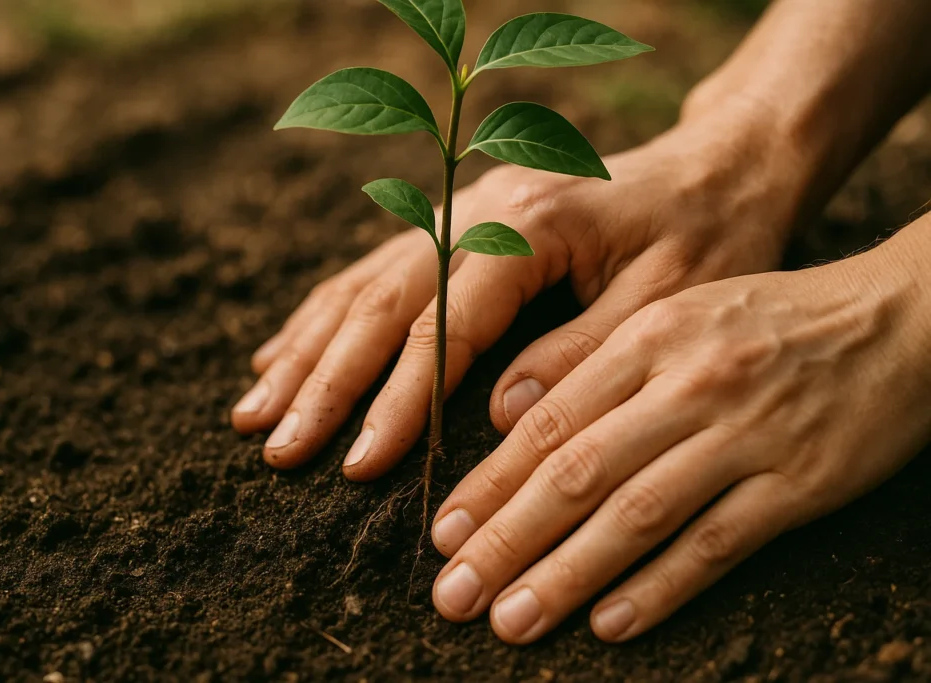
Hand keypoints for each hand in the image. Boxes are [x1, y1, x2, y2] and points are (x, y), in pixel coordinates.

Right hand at [231, 109, 801, 479]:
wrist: (720, 166)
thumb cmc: (709, 233)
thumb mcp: (671, 299)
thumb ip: (581, 354)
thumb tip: (500, 417)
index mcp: (530, 224)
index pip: (443, 322)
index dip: (396, 399)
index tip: (355, 465)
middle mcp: (481, 209)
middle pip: (381, 301)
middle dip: (324, 381)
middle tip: (277, 449)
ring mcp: (464, 212)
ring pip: (364, 284)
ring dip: (305, 351)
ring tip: (254, 413)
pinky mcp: (461, 226)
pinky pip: (377, 271)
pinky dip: (325, 319)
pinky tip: (282, 354)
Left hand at [430, 229, 930, 643]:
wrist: (897, 318)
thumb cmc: (770, 321)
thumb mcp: (677, 314)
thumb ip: (598, 365)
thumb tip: (513, 417)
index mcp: (649, 339)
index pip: (549, 421)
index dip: (489, 483)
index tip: (443, 533)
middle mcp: (687, 384)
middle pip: (577, 473)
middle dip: (507, 539)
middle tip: (453, 594)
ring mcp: (744, 435)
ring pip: (636, 514)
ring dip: (566, 574)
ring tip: (511, 620)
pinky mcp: (800, 482)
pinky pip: (718, 544)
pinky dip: (661, 587)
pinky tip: (610, 624)